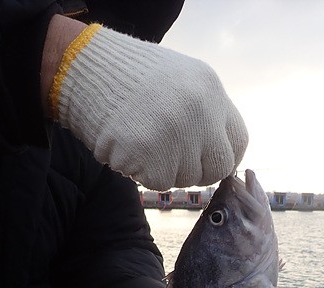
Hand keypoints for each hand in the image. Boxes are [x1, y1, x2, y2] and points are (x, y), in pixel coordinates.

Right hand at [48, 22, 247, 190]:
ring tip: (144, 142)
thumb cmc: (130, 78)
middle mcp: (201, 112)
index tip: (208, 161)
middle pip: (218, 167)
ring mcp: (177, 135)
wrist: (83, 68)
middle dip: (199, 171)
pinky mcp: (152, 156)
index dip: (224, 157)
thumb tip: (219, 154)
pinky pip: (160, 183)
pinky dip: (144, 174)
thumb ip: (205, 113)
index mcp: (211, 90)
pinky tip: (130, 149)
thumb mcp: (182, 81)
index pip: (239, 141)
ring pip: (187, 178)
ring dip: (166, 170)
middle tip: (173, 161)